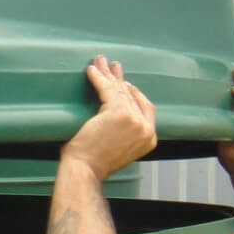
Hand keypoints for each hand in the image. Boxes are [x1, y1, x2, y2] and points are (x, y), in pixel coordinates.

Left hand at [62, 56, 156, 179]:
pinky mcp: (118, 112)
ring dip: (109, 74)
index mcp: (149, 138)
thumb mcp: (120, 148)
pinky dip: (98, 77)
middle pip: (132, 96)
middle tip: (112, 65)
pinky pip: (108, 89)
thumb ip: (127, 133)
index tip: (124, 83)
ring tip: (99, 61)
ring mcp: (134, 120)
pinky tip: (92, 70)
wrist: (85, 171)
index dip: (134, 93)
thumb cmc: (94, 163)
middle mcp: (146, 128)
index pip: (146, 108)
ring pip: (120, 90)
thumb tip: (120, 118)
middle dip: (120, 79)